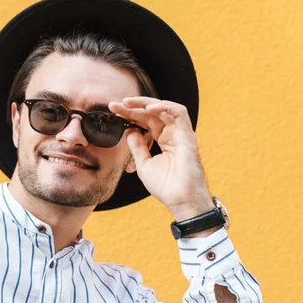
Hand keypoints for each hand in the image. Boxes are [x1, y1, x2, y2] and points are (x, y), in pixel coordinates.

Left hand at [109, 97, 213, 220]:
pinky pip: (179, 112)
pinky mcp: (188, 135)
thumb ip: (137, 146)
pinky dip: (164, 107)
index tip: (114, 112)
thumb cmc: (165, 185)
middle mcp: (172, 134)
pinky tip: (147, 109)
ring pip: (164, 108)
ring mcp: (180, 133)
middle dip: (133, 107)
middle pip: (152, 113)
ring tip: (128, 103)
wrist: (179, 199)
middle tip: (115, 105)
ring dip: (145, 103)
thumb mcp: (143, 163)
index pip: (145, 121)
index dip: (130, 115)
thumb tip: (129, 130)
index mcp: (163, 140)